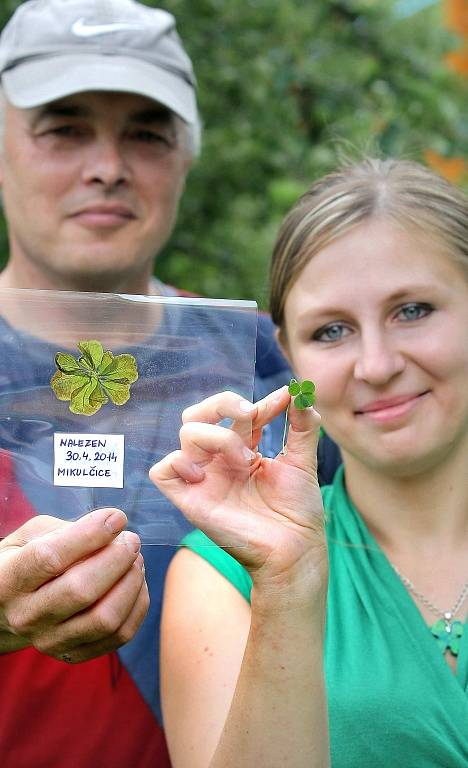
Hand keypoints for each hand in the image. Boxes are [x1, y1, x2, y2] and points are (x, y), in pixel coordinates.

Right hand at [0, 508, 148, 662]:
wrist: (8, 609)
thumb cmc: (27, 561)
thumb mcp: (33, 535)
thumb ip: (69, 529)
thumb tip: (113, 525)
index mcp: (9, 578)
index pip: (50, 557)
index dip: (90, 535)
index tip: (117, 519)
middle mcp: (25, 615)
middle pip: (81, 591)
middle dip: (117, 559)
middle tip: (131, 540)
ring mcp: (49, 640)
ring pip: (104, 619)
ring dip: (131, 584)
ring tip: (135, 560)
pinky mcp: (72, 654)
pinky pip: (119, 635)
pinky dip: (137, 606)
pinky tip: (135, 584)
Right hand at [150, 387, 326, 603]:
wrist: (294, 550)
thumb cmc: (298, 512)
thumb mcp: (303, 462)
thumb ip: (303, 426)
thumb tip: (302, 394)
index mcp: (243, 449)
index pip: (239, 413)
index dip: (261, 403)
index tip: (284, 399)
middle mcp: (219, 460)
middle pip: (198, 414)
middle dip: (222, 403)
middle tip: (250, 413)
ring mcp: (204, 478)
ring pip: (187, 433)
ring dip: (219, 436)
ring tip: (246, 460)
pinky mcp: (190, 500)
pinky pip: (162, 471)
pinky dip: (178, 463)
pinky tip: (206, 474)